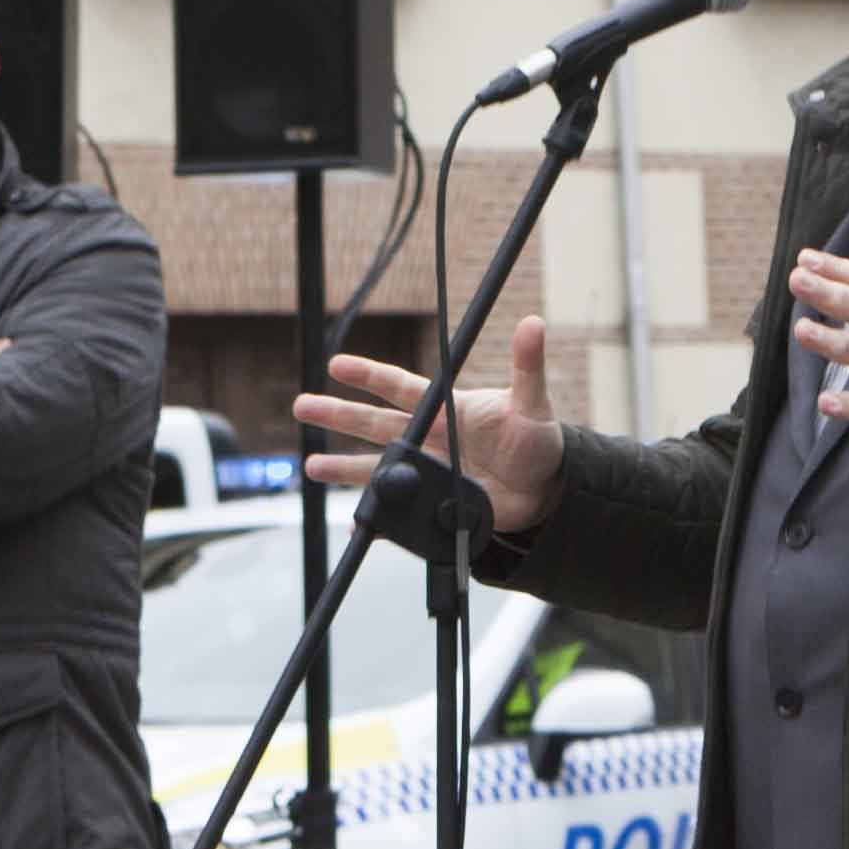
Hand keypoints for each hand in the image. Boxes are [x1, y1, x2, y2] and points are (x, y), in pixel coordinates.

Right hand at [296, 312, 566, 535]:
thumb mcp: (533, 402)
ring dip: (344, 466)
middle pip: (375, 423)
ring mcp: (429, 470)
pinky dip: (378, 521)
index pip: (401, 387)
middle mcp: (429, 437)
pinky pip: (400, 512)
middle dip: (338, 413)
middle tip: (302, 405)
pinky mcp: (435, 501)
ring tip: (311, 466)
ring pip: (377, 466)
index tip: (337, 364)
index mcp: (446, 408)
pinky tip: (355, 525)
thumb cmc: (538, 439)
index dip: (369, 375)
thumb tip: (534, 323)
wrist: (545, 488)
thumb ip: (527, 366)